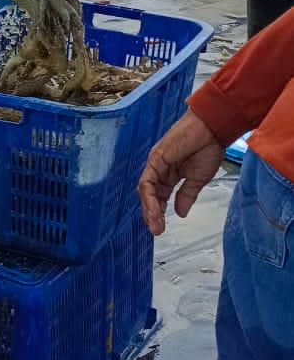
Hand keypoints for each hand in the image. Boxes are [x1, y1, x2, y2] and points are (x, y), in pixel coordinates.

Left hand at [138, 110, 224, 235]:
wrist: (213, 129)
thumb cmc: (209, 148)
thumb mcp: (198, 179)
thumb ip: (187, 195)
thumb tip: (180, 213)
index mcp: (171, 173)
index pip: (159, 196)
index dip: (159, 211)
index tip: (161, 227)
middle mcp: (161, 169)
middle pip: (150, 195)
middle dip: (152, 214)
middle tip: (156, 230)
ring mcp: (156, 163)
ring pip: (146, 190)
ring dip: (150, 209)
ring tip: (156, 226)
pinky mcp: (156, 159)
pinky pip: (148, 182)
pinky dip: (150, 198)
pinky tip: (155, 211)